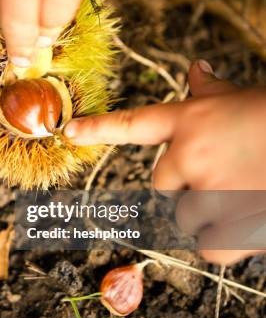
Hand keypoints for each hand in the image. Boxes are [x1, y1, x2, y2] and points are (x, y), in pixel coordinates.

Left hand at [64, 60, 265, 263]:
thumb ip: (211, 91)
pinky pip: (206, 247)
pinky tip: (247, 221)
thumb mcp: (243, 98)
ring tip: (243, 194)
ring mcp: (205, 192)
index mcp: (191, 120)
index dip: (99, 128)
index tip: (70, 130)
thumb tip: (195, 70)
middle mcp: (189, 154)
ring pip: (185, 218)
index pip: (134, 124)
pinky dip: (224, 242)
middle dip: (187, 187)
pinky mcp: (227, 227)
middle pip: (162, 186)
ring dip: (208, 213)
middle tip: (224, 178)